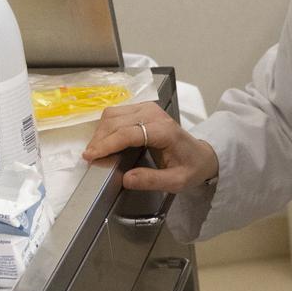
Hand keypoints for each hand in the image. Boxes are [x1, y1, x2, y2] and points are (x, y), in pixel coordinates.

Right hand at [81, 103, 218, 192]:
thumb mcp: (176, 182)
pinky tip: (104, 140)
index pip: (128, 133)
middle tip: (90, 157)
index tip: (90, 156)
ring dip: (100, 132)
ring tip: (95, 151)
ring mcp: (148, 108)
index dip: (107, 144)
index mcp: (164, 131)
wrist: (201, 155)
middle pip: (116, 121)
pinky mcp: (142, 108)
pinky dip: (106, 126)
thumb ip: (152, 181)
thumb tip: (126, 178)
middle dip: (99, 139)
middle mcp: (154, 114)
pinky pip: (117, 113)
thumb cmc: (190, 168)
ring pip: (113, 114)